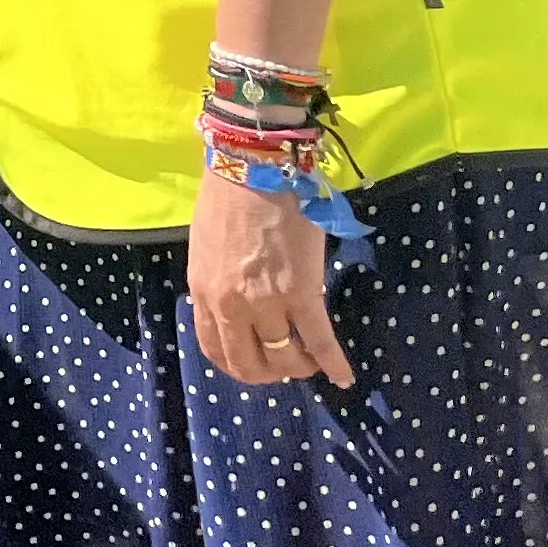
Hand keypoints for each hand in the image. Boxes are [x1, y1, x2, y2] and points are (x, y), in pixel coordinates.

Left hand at [188, 164, 352, 386]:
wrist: (254, 169)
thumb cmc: (227, 200)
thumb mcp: (206, 250)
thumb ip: (216, 283)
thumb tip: (233, 305)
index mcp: (204, 293)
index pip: (214, 349)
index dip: (237, 366)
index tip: (254, 367)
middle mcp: (231, 306)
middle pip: (249, 363)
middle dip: (268, 374)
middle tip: (284, 369)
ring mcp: (267, 303)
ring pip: (285, 357)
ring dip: (299, 367)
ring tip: (311, 363)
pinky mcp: (302, 293)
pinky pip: (320, 340)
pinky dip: (333, 364)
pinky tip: (343, 376)